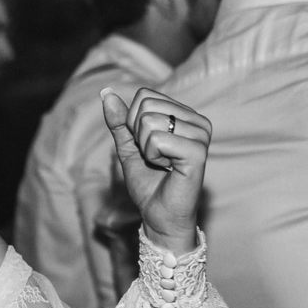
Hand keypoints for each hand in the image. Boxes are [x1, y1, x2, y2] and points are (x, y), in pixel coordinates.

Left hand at [101, 87, 210, 254]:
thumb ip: (119, 121)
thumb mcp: (128, 146)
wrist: (159, 214)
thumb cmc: (148, 182)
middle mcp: (198, 121)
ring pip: (149, 122)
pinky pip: (157, 140)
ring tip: (162, 164)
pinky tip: (168, 169)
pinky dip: (153, 157)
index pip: (144, 96)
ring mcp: (201, 135)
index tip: (146, 146)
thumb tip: (106, 92)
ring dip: (145, 148)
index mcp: (186, 115)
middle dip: (138, 135)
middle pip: (146, 106)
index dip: (133, 122)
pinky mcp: (198, 152)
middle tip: (154, 157)